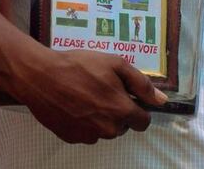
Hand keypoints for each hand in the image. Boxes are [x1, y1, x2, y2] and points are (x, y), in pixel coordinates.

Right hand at [12, 48, 166, 143]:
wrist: (41, 76)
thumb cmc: (80, 66)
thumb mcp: (116, 65)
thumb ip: (142, 84)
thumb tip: (162, 100)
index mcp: (121, 111)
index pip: (143, 122)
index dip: (139, 108)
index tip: (127, 96)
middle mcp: (107, 130)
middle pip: (123, 125)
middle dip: (118, 110)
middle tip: (103, 90)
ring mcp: (88, 136)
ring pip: (105, 130)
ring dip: (101, 116)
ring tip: (86, 95)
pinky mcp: (71, 138)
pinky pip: (87, 132)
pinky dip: (84, 121)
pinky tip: (74, 104)